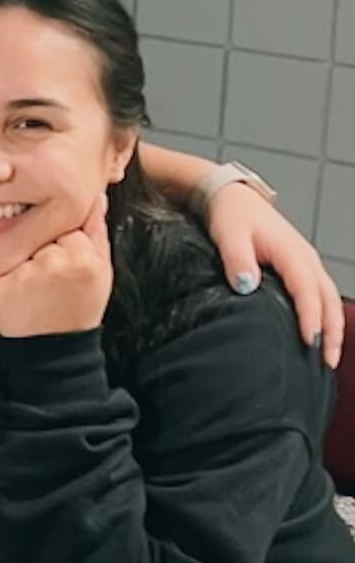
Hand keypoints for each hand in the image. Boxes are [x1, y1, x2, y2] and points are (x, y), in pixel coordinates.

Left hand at [0, 195, 112, 338]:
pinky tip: (15, 290)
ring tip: (32, 283)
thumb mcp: (101, 269)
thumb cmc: (79, 308)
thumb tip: (96, 197)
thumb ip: (95, 230)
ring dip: (17, 258)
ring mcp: (22, 275)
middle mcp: (50, 262)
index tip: (63, 254)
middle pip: (36, 232)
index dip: (61, 236)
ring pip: (14, 246)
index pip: (62, 221)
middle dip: (38, 245)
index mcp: (80, 255)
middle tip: (47, 272)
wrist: (55, 348)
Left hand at [205, 185, 343, 368]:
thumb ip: (237, 259)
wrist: (235, 200)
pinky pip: (320, 296)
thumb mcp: (229, 235)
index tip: (309, 341)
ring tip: (328, 360)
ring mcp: (307, 265)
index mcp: (292, 252)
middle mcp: (307, 259)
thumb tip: (246, 285)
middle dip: (332, 332)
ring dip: (333, 328)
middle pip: (328, 300)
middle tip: (327, 362)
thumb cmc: (232, 217)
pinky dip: (325, 318)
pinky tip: (318, 338)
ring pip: (329, 300)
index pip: (306, 289)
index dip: (310, 317)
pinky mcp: (301, 270)